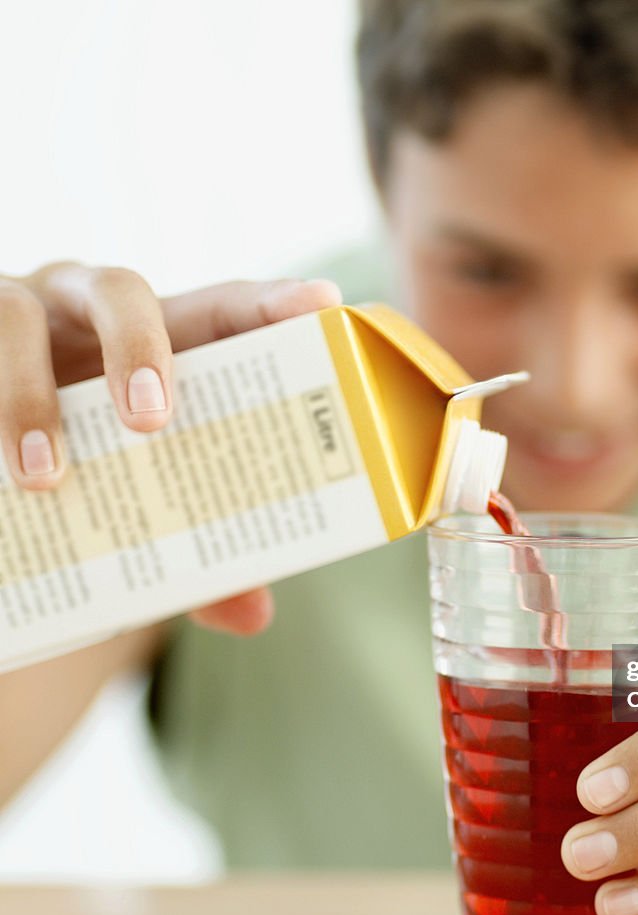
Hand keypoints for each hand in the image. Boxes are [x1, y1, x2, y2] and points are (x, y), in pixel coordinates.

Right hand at [0, 263, 341, 634]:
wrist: (5, 475)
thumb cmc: (102, 466)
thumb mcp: (152, 499)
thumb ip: (204, 552)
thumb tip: (252, 615)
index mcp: (165, 343)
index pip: (226, 307)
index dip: (274, 300)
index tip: (320, 305)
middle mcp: (91, 314)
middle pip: (121, 290)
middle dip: (137, 347)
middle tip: (149, 420)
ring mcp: (21, 322)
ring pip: (14, 315)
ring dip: (27, 396)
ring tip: (45, 476)